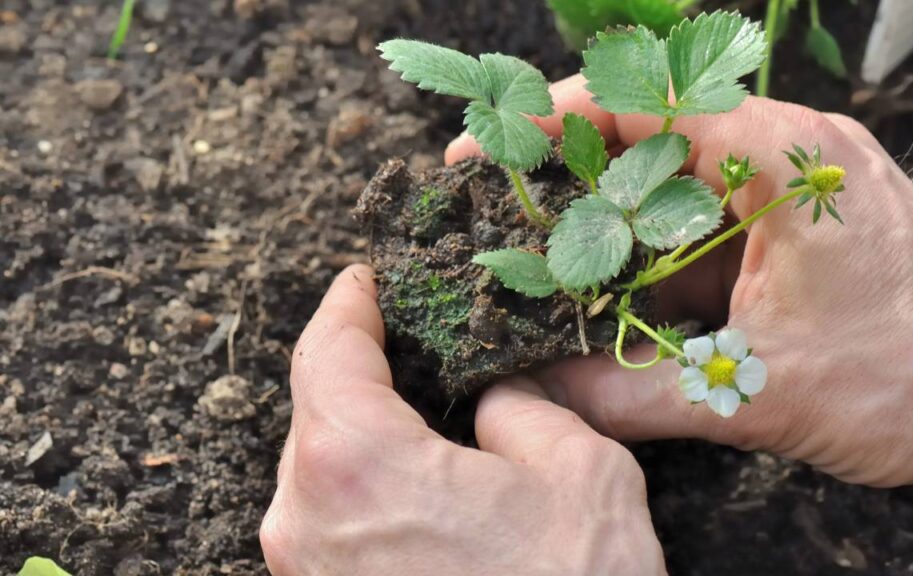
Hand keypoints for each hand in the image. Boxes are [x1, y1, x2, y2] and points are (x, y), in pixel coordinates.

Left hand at [260, 265, 666, 575]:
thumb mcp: (577, 470)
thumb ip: (522, 407)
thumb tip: (492, 398)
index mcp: (357, 464)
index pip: (326, 350)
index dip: (348, 303)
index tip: (366, 281)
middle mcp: (307, 520)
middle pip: (317, 408)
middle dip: (361, 365)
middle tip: (412, 336)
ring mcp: (308, 573)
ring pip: (321, 467)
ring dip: (364, 427)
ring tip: (423, 405)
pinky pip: (332, 518)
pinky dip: (366, 482)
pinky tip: (421, 479)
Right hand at [447, 76, 912, 489]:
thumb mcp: (759, 389)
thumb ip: (633, 391)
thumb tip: (538, 391)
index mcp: (777, 155)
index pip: (639, 102)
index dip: (548, 120)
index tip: (482, 149)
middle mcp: (784, 153)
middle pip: (648, 140)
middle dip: (570, 181)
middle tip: (502, 221)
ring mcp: (794, 191)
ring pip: (676, 192)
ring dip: (614, 232)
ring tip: (549, 272)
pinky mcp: (798, 233)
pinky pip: (709, 230)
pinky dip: (658, 264)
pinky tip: (620, 306)